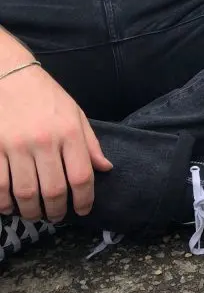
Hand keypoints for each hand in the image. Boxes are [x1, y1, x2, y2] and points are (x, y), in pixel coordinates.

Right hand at [0, 63, 111, 221]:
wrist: (9, 75)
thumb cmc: (46, 96)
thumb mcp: (76, 114)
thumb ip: (90, 144)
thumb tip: (105, 169)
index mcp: (69, 133)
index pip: (82, 177)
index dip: (84, 200)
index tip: (83, 210)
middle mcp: (44, 141)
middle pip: (54, 190)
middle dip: (57, 211)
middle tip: (57, 217)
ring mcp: (16, 146)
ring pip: (25, 193)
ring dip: (32, 211)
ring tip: (36, 214)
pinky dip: (4, 202)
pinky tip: (11, 206)